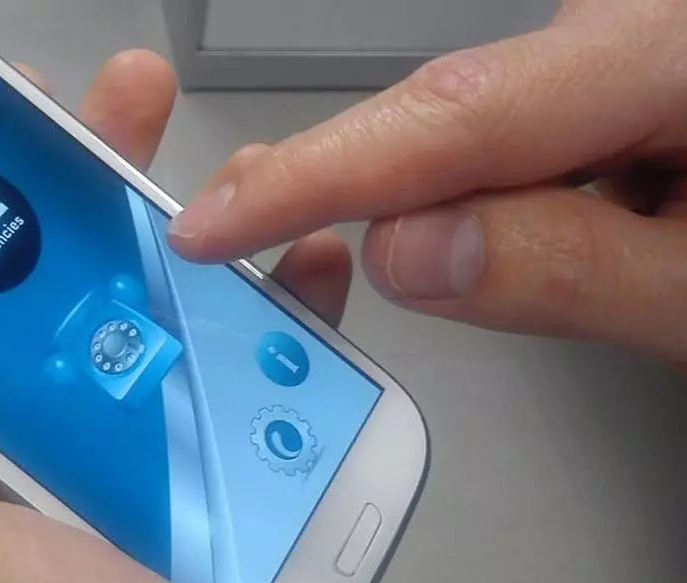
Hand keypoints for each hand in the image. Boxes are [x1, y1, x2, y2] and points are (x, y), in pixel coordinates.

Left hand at [0, 51, 362, 582]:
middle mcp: (18, 484)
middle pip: (37, 304)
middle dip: (77, 192)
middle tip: (126, 102)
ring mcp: (133, 491)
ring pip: (150, 328)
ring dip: (191, 240)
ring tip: (239, 173)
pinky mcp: (234, 502)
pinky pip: (250, 388)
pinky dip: (284, 323)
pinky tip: (311, 270)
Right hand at [169, 0, 686, 364]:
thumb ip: (573, 269)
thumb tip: (415, 248)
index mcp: (682, 54)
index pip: (465, 110)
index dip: (324, 170)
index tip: (218, 218)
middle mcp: (650, 31)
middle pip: (465, 111)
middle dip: (372, 193)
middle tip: (262, 244)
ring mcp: (637, 50)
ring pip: (494, 132)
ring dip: (470, 211)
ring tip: (546, 275)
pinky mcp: (631, 81)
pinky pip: (533, 137)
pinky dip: (513, 200)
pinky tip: (562, 244)